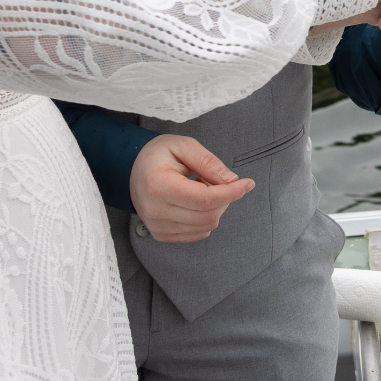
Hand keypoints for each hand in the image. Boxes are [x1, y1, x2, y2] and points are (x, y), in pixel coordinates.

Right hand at [128, 134, 253, 242]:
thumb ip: (208, 162)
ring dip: (214, 208)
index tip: (248, 183)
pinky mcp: (162, 234)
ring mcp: (157, 226)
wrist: (133, 170)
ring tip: (201, 188)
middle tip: (218, 181)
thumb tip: (231, 180)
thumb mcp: (183, 146)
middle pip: (208, 216)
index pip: (205, 199)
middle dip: (224, 199)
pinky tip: (194, 202)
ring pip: (205, 226)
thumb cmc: (158, 156)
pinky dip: (204, 218)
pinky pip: (197, 234)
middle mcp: (156, 211)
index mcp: (159, 186)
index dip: (232, 193)